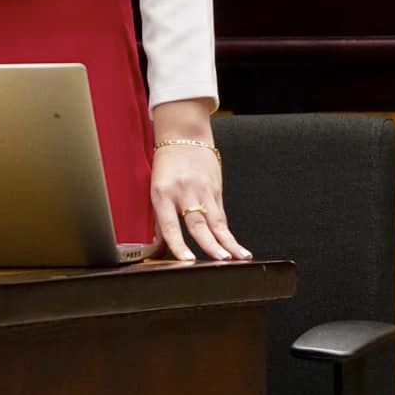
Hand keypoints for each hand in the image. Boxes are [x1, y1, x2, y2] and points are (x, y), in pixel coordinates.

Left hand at [151, 140, 251, 262]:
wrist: (183, 134)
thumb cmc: (166, 163)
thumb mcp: (155, 188)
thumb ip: (159, 216)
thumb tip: (160, 245)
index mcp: (162, 193)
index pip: (169, 224)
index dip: (178, 244)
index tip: (187, 260)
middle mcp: (183, 192)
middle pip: (197, 223)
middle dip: (210, 244)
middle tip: (220, 260)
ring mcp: (202, 190)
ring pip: (215, 221)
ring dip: (228, 242)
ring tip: (239, 258)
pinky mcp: (216, 188)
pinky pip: (221, 215)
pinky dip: (229, 233)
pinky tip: (238, 248)